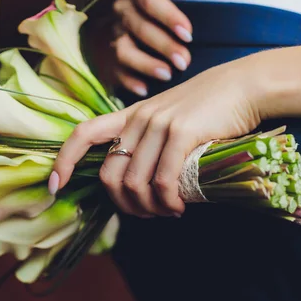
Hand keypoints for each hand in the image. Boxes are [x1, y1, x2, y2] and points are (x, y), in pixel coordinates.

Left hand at [51, 60, 262, 216]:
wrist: (244, 86)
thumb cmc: (209, 108)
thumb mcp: (171, 119)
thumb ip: (152, 142)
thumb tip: (143, 184)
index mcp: (131, 115)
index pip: (84, 134)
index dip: (64, 161)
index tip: (55, 186)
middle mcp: (138, 119)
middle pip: (109, 174)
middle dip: (123, 204)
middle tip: (147, 213)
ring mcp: (158, 125)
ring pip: (134, 182)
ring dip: (148, 208)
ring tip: (167, 211)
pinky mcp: (181, 133)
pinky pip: (162, 180)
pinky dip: (166, 201)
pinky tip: (178, 207)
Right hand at [112, 0, 192, 96]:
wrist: (138, 3)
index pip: (149, 0)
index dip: (168, 16)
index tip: (188, 33)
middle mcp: (121, 9)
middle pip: (140, 29)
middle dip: (164, 46)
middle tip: (185, 61)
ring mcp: (114, 33)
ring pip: (124, 51)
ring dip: (146, 64)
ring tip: (167, 75)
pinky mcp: (110, 55)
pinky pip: (114, 70)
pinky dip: (128, 81)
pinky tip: (145, 89)